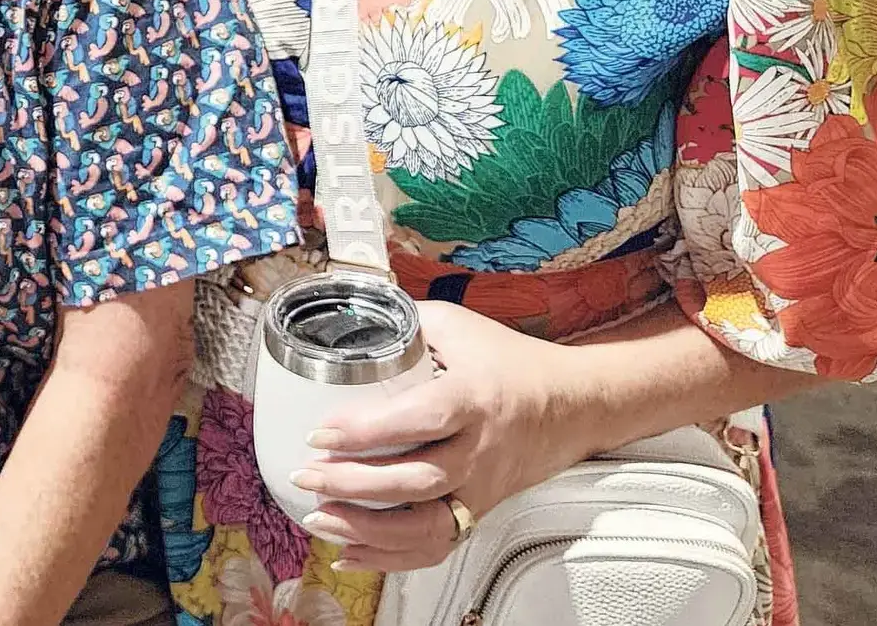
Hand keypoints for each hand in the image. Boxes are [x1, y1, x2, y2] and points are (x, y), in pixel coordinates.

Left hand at [288, 302, 595, 573]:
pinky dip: (389, 559)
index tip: (319, 432)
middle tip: (305, 475)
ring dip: (366, 530)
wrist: (571, 405)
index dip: (367, 431)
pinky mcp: (478, 512)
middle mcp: (479, 450)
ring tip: (319, 517)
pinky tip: (348, 552)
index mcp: (473, 398)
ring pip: (425, 526)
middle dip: (353, 485)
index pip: (420, 420)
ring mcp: (481, 489)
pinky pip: (435, 547)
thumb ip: (403, 322)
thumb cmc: (510, 362)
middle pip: (417, 481)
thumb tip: (345, 318)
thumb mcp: (457, 327)